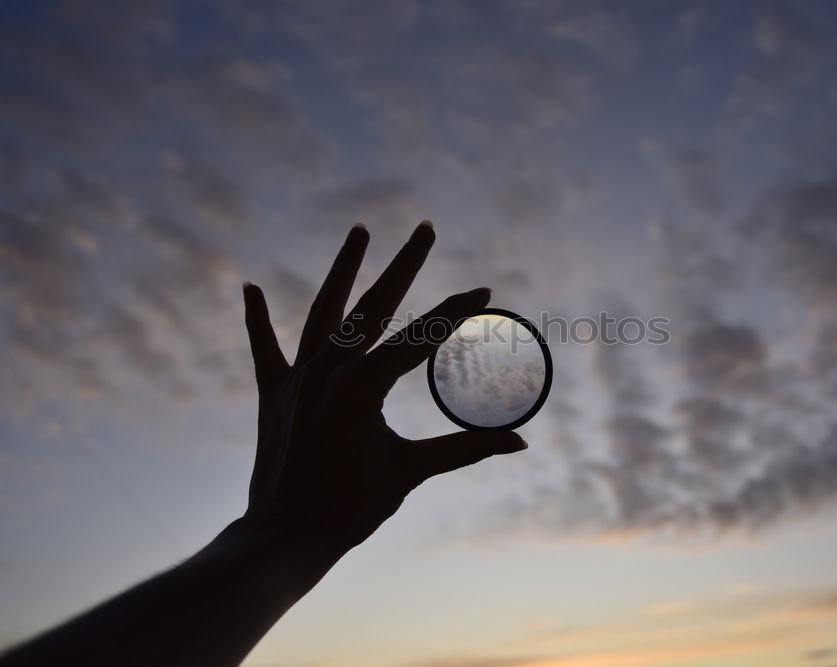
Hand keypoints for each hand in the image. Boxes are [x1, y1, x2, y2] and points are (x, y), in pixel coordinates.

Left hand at [239, 221, 526, 558]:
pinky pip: (263, 349)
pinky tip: (249, 286)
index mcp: (363, 385)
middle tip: (425, 227)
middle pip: (373, 305)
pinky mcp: (273, 394)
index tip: (483, 289)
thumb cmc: (351, 509)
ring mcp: (296, 379)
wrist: (285, 539)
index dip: (455, 312)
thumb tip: (520, 442)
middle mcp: (327, 370)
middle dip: (403, 264)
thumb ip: (466, 448)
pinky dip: (256, 319)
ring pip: (322, 310)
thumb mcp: (412, 471)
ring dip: (342, 269)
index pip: (421, 338)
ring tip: (360, 231)